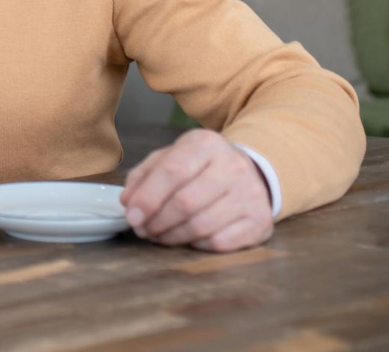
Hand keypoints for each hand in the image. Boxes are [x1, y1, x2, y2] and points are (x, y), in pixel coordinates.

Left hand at [122, 128, 273, 251]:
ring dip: (172, 237)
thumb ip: (144, 176)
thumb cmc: (199, 167)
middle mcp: (233, 166)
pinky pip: (220, 243)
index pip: (173, 171)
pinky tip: (186, 239)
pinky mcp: (260, 222)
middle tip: (142, 230)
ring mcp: (251, 195)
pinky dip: (196, 245)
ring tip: (157, 236)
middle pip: (186, 202)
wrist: (250, 172)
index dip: (148, 198)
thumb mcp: (170, 158)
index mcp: (206, 144)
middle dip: (157, 221)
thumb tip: (128, 202)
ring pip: (202, 226)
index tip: (131, 216)